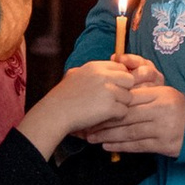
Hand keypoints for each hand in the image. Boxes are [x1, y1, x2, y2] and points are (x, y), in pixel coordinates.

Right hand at [20, 58, 139, 155]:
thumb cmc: (62, 97)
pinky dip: (116, 117)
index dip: (119, 79)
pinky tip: (105, 118)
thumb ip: (90, 71)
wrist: (55, 113)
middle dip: (124, 91)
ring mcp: (108, 91)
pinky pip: (124, 111)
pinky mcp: (109, 107)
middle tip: (113, 100)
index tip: (113, 88)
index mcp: (95, 66)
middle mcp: (104, 75)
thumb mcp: (74, 74)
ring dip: (120, 105)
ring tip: (106, 110)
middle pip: (129, 80)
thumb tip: (102, 71)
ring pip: (129, 97)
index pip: (121, 67)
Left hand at [96, 76, 184, 157]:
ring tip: (93, 138)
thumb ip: (143, 95)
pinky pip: (138, 145)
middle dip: (104, 122)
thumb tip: (115, 97)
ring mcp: (163, 128)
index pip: (130, 98)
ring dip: (108, 136)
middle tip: (87, 126)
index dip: (110, 104)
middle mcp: (161, 109)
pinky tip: (108, 146)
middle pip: (126, 115)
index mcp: (160, 94)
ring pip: (129, 132)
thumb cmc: (177, 109)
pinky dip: (121, 147)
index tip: (94, 108)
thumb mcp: (163, 95)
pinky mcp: (164, 144)